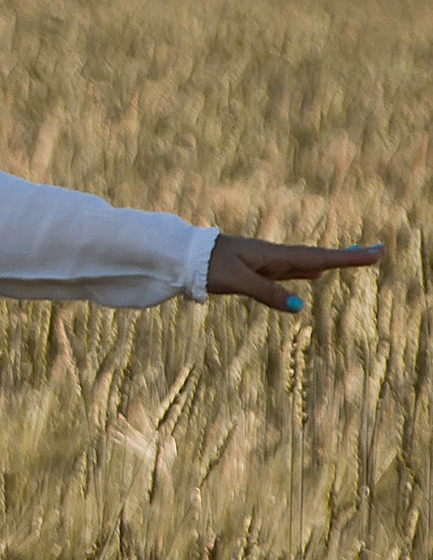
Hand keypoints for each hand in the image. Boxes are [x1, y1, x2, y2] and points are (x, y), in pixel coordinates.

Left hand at [205, 234, 383, 315]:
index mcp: (274, 255)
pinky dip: (310, 269)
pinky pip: (292, 270)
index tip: (376, 252)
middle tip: (378, 252)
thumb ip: (267, 293)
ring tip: (355, 259)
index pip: (319, 257)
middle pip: (319, 257)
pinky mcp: (257, 270)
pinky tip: (315, 273)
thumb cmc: (207, 266)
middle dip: (348, 257)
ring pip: (307, 262)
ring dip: (332, 261)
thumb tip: (299, 308)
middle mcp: (275, 256)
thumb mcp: (237, 281)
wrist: (182, 257)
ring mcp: (267, 262)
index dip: (348, 258)